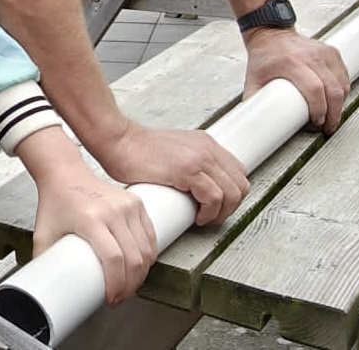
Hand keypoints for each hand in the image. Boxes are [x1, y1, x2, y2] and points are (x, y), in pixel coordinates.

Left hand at [31, 154, 155, 306]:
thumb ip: (43, 261)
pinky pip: (150, 235)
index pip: (113, 258)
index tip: (111, 298)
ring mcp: (127, 205)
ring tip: (130, 285)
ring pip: (146, 249)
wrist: (65, 173)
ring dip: (142, 273)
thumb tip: (43, 287)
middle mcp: (112, 210)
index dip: (116, 283)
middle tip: (120, 297)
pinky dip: (149, 254)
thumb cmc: (55, 202)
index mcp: (90, 218)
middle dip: (130, 285)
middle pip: (133, 257)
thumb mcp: (43, 233)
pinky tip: (142, 266)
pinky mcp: (136, 202)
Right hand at [90, 121, 248, 226]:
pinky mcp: (188, 170)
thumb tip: (197, 189)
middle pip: (241, 184)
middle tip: (210, 216)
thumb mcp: (173, 151)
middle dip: (230, 207)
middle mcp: (207, 148)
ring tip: (202, 218)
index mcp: (205, 143)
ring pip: (232, 193)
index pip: (238, 172)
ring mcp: (199, 157)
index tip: (216, 207)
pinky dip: (209, 213)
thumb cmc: (135, 151)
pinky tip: (196, 217)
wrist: (118, 141)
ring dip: (220, 213)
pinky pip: (214, 197)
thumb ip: (189, 164)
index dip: (231, 195)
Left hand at [242, 27, 349, 133]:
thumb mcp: (253, 79)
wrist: (270, 34)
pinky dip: (343, 90)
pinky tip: (336, 100)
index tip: (317, 123)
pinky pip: (344, 75)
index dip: (319, 109)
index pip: (314, 89)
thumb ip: (253, 101)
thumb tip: (253, 122)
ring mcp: (323, 53)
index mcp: (291, 62)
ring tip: (331, 116)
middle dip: (333, 113)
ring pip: (341, 83)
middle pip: (332, 89)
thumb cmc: (264, 57)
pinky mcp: (331, 52)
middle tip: (328, 126)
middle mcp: (310, 56)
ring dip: (340, 103)